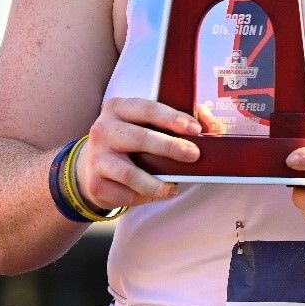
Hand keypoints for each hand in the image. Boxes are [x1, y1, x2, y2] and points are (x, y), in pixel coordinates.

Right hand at [76, 97, 217, 209]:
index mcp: (118, 108)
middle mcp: (103, 129)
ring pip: (130, 173)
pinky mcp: (95, 184)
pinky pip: (125, 194)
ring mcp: (96, 158)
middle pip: (139, 138)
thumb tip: (212, 125)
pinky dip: (144, 197)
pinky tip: (156, 194)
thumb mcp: (147, 124)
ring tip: (173, 188)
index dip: (172, 118)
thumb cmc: (130, 140)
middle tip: (193, 155)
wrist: (92, 166)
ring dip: (156, 184)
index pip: (147, 109)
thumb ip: (180, 120)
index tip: (195, 129)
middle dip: (169, 147)